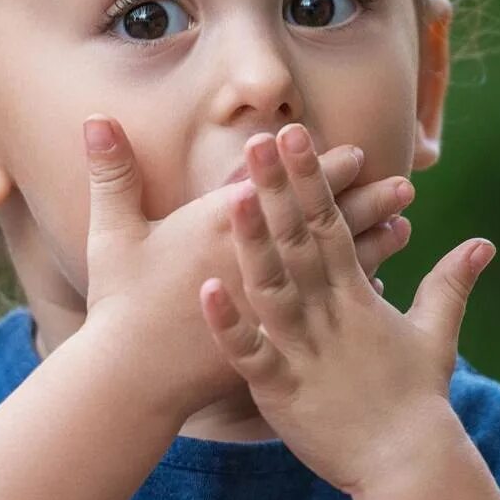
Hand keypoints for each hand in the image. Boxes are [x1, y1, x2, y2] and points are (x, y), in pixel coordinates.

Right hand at [74, 114, 415, 423]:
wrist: (132, 381)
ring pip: (334, 267)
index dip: (321, 168)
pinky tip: (382, 287)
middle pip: (320, 224)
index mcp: (223, 228)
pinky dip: (352, 299)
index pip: (284, 188)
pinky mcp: (282, 340)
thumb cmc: (120, 303)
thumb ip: (112, 173)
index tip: (357, 153)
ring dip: (373, 245)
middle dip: (364, 201)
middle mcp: (259, 263)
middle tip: (403, 184)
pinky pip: (330, 312)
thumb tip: (95, 118)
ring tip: (405, 227)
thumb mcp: (113, 233)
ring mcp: (273, 305)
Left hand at [196, 122, 495, 495]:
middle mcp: (329, 314)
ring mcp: (304, 350)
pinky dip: (229, 323)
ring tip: (230, 197)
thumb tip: (483, 243)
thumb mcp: (436, 335)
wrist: (409, 464)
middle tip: (259, 138)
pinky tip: (205, 290)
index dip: (312, 178)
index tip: (294, 134)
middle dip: (279, 189)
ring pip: (274, 287)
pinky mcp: (282, 389)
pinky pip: (251, 352)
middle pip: (300, 241)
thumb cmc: (417, 401)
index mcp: (357, 296)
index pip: (332, 223)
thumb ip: (451, 284)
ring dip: (252, 242)